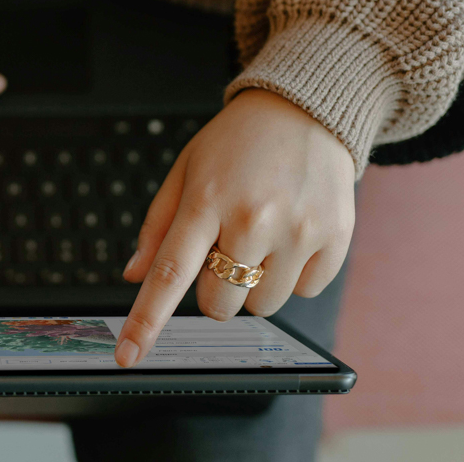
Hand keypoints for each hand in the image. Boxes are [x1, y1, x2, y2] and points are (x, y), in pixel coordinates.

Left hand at [113, 89, 355, 366]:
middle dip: (216, 291)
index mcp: (206, 200)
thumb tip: (135, 275)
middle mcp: (252, 217)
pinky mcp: (335, 237)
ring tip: (263, 235)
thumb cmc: (238, 143)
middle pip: (220, 304)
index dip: (146, 321)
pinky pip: (306, 291)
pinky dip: (295, 274)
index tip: (128, 354)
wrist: (306, 110)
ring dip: (256, 283)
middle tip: (225, 251)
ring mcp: (297, 229)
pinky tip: (293, 233)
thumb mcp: (186, 171)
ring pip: (263, 305)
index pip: (169, 274)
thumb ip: (157, 226)